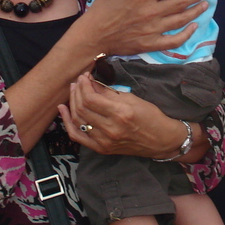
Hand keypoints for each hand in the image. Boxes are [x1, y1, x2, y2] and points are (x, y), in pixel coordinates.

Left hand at [58, 74, 189, 157]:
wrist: (161, 140)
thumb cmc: (150, 116)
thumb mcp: (132, 98)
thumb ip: (109, 92)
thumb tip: (91, 82)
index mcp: (120, 113)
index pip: (91, 98)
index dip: (84, 85)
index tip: (84, 76)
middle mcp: (110, 129)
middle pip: (82, 108)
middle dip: (77, 91)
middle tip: (78, 82)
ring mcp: (104, 141)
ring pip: (77, 120)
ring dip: (72, 103)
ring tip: (73, 91)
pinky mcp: (101, 148)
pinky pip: (78, 136)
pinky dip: (67, 123)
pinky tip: (63, 110)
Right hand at [80, 0, 209, 57]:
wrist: (94, 35)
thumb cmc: (105, 9)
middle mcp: (151, 11)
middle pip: (181, 1)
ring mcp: (152, 28)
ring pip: (181, 19)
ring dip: (195, 11)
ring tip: (204, 5)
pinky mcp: (150, 43)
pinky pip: (174, 40)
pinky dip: (186, 34)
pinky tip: (193, 27)